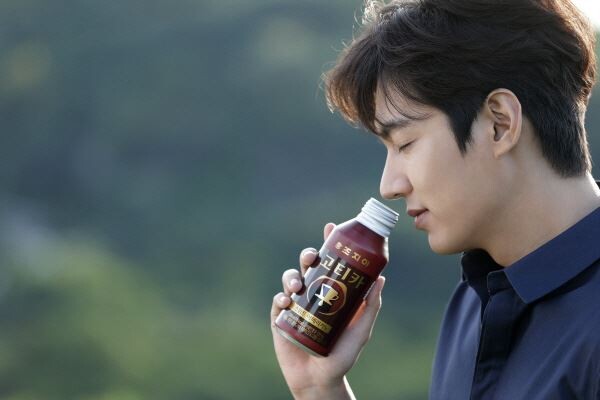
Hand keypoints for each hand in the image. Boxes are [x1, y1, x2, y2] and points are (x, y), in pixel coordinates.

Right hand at [270, 223, 385, 398]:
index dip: (329, 243)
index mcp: (332, 290)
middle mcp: (313, 292)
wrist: (320, 379)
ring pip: (290, 278)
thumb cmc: (344, 354)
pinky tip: (287, 303)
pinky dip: (281, 298)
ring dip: (292, 276)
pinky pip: (278, 300)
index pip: (331, 261)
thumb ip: (371, 305)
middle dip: (308, 255)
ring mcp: (296, 304)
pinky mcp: (281, 317)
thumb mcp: (361, 329)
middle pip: (308, 265)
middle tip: (312, 257)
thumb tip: (381, 277)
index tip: (330, 227)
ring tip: (297, 286)